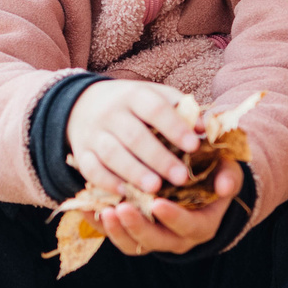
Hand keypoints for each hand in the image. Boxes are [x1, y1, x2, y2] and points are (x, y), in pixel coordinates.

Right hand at [67, 80, 202, 194]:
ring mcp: (94, 132)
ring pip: (112, 153)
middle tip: (181, 178)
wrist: (83, 103)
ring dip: (134, 172)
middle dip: (158, 158)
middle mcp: (111, 112)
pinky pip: (91, 169)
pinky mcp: (82, 152)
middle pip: (134, 135)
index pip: (155, 108)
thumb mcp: (154, 97)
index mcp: (135, 95)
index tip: (194, 146)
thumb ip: (180, 110)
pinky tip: (125, 193)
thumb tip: (205, 127)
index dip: (174, 127)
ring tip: (155, 188)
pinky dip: (106, 182)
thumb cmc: (133, 106)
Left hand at [102, 161, 240, 255]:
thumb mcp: (228, 172)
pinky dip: (98, 223)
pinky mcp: (134, 233)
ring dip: (115, 230)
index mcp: (202, 225)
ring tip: (102, 209)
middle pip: (155, 241)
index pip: (187, 226)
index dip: (173, 218)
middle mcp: (177, 238)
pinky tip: (85, 206)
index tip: (158, 203)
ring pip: (132, 244)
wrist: (200, 185)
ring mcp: (154, 238)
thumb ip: (228, 176)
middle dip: (137, 227)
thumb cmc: (215, 175)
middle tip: (120, 208)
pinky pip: (114, 234)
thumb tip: (225, 186)